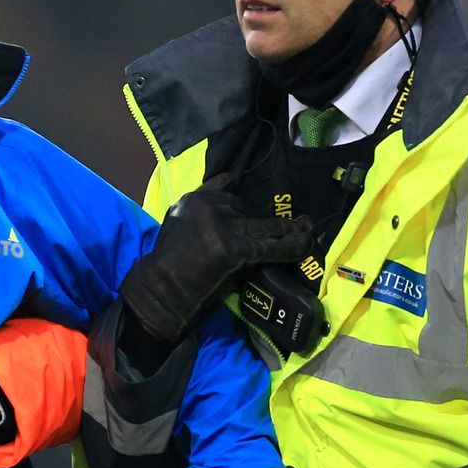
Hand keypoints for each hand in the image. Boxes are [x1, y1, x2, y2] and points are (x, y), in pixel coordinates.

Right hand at [121, 180, 314, 342]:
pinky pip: (270, 247)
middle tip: (293, 226)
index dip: (248, 209)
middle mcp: (210, 206)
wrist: (160, 290)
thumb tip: (230, 177)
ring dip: (290, 230)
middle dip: (268, 223)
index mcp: (196, 198)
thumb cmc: (167, 263)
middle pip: (250, 211)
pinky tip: (305, 245)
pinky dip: (291, 247)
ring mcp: (223, 227)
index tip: (262, 216)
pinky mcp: (234, 248)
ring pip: (266, 226)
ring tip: (308, 230)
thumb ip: (202, 200)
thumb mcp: (177, 221)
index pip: (231, 195)